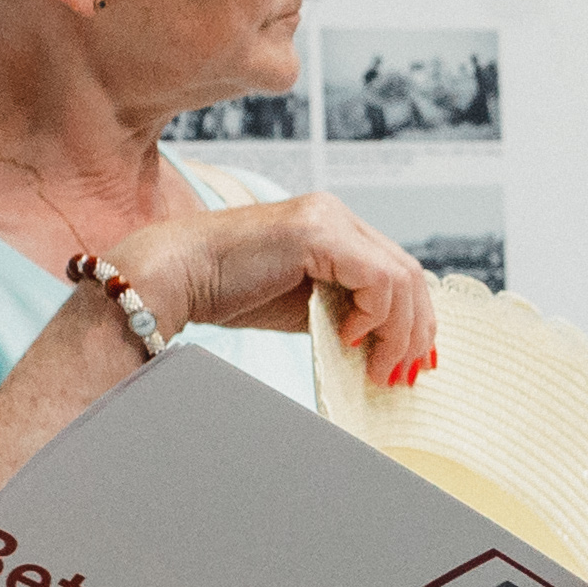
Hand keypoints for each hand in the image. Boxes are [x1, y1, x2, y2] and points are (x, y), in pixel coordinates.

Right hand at [115, 192, 440, 384]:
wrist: (171, 278)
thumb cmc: (227, 294)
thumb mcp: (304, 306)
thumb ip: (346, 312)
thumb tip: (387, 345)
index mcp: (334, 226)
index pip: (396, 270)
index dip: (415, 317)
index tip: (414, 360)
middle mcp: (335, 214)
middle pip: (407, 273)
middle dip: (416, 328)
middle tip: (408, 373)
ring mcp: (327, 218)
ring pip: (400, 278)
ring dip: (399, 331)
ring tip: (379, 367)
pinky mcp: (317, 233)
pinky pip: (376, 279)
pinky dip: (375, 315)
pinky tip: (349, 338)